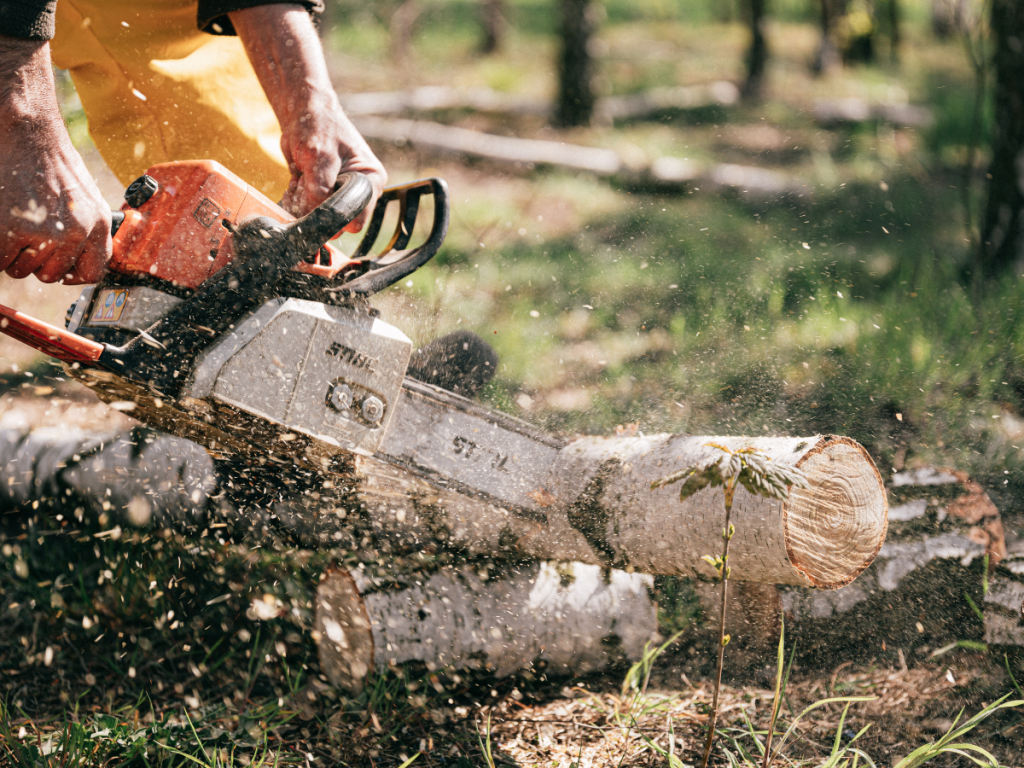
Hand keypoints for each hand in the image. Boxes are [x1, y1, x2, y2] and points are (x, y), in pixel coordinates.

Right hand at [0, 37, 110, 283]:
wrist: (30, 135)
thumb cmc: (55, 166)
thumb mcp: (89, 200)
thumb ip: (91, 235)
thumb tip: (81, 270)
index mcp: (99, 225)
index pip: (91, 274)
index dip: (70, 273)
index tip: (57, 264)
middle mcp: (76, 232)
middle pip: (51, 275)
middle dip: (36, 259)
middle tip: (29, 229)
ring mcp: (44, 232)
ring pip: (23, 270)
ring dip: (14, 253)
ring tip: (17, 220)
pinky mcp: (12, 229)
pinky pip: (2, 261)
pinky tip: (4, 223)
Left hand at [231, 5, 386, 231]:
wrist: (303, 113)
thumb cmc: (318, 126)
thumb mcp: (320, 156)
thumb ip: (320, 189)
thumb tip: (315, 219)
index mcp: (371, 181)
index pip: (357, 219)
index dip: (335, 217)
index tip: (316, 200)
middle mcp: (360, 192)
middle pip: (339, 222)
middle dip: (317, 209)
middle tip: (306, 183)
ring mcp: (342, 195)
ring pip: (321, 219)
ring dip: (305, 204)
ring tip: (302, 177)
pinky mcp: (325, 196)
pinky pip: (309, 213)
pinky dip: (298, 201)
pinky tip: (298, 181)